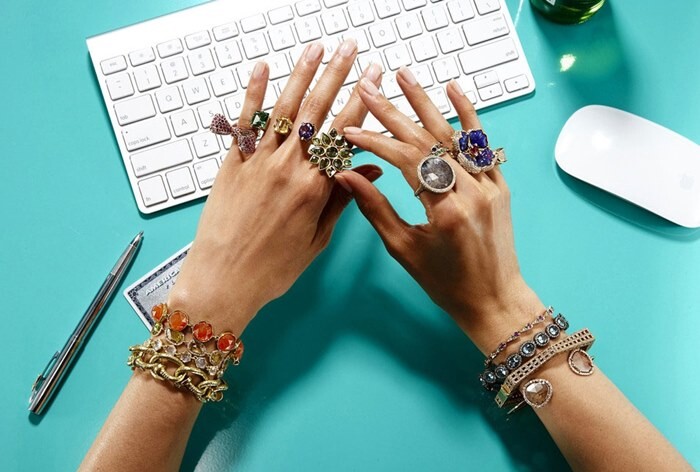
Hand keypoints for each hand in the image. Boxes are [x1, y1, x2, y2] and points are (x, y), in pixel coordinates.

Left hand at [168, 39, 383, 334]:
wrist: (223, 280)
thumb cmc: (271, 268)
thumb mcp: (317, 239)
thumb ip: (342, 200)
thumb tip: (369, 170)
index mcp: (314, 188)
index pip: (344, 135)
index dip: (362, 104)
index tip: (373, 80)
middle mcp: (287, 168)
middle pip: (317, 111)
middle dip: (338, 75)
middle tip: (352, 49)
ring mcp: (257, 161)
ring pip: (284, 109)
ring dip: (302, 74)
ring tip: (317, 48)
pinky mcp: (231, 163)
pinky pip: (244, 121)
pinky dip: (252, 93)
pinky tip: (263, 68)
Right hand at [335, 67, 543, 352]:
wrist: (495, 300)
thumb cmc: (447, 284)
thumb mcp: (404, 250)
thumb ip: (375, 209)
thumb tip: (348, 176)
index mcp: (446, 210)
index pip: (406, 160)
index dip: (375, 141)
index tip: (350, 131)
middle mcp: (471, 191)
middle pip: (427, 139)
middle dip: (394, 112)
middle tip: (370, 89)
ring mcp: (490, 186)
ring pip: (455, 135)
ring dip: (427, 103)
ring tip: (404, 77)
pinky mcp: (500, 185)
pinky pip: (483, 145)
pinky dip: (469, 117)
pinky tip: (454, 91)